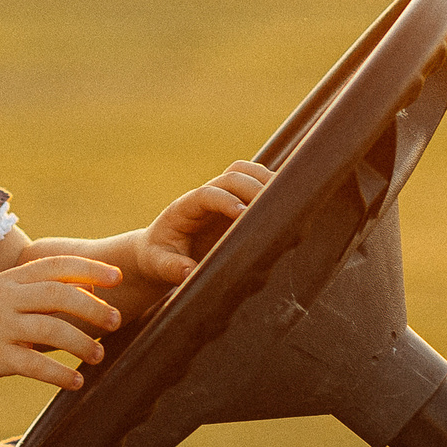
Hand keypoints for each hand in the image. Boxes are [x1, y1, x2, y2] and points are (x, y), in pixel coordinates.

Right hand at [0, 255, 124, 390]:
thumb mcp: (4, 291)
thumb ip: (39, 288)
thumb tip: (88, 287)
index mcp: (12, 279)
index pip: (56, 265)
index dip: (90, 268)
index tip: (118, 277)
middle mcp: (7, 298)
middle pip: (58, 295)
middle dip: (93, 307)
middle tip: (116, 320)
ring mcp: (0, 327)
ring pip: (51, 330)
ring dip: (81, 343)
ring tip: (99, 355)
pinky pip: (34, 366)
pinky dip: (60, 374)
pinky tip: (76, 381)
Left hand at [126, 160, 274, 296]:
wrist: (160, 250)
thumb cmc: (158, 257)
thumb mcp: (156, 264)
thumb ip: (171, 267)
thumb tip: (189, 273)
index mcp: (184, 208)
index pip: (207, 194)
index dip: (226, 200)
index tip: (243, 214)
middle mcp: (205, 196)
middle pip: (232, 175)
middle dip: (253, 187)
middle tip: (273, 208)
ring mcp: (223, 196)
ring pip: (247, 172)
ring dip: (267, 181)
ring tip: (288, 201)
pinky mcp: (237, 202)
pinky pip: (257, 184)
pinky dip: (273, 187)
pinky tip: (290, 203)